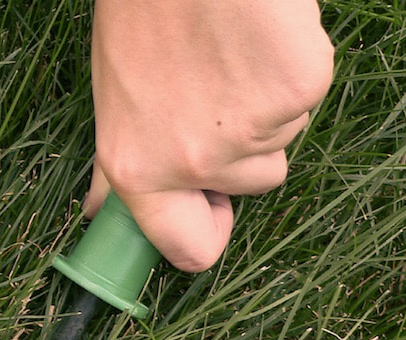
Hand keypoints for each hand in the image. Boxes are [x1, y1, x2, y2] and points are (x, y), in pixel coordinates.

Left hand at [85, 0, 332, 271]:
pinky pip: (306, 95)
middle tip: (212, 90)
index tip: (210, 208)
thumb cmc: (141, 16)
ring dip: (264, 105)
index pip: (189, 250)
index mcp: (139, 170)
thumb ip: (115, 163)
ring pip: (282, 136)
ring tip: (227, 53)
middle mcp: (195, 162)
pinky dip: (290, 68)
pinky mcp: (298, 89)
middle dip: (241, 147)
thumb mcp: (112, 98)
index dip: (205, 232)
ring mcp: (253, 130)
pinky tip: (256, 37)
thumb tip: (98, 208)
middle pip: (253, 183)